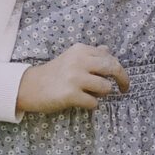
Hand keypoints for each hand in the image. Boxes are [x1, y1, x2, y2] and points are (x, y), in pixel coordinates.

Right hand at [16, 44, 130, 114]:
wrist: (29, 87)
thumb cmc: (54, 73)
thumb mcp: (71, 57)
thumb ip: (90, 54)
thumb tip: (108, 49)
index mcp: (81, 50)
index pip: (110, 57)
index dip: (119, 69)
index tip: (122, 79)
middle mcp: (79, 61)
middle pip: (113, 68)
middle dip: (123, 80)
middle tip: (125, 89)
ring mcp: (75, 78)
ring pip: (105, 87)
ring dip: (101, 94)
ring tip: (90, 94)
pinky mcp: (70, 94)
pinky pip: (94, 102)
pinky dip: (91, 104)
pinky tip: (82, 102)